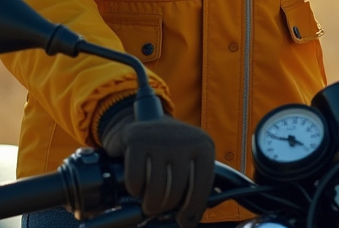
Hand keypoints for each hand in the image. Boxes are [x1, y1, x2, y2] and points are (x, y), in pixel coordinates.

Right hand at [99, 109, 214, 227]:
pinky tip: (138, 183)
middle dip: (165, 206)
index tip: (184, 221)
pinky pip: (135, 180)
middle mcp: (185, 139)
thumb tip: (190, 220)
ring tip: (149, 201)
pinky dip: (134, 188)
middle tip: (158, 207)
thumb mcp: (190, 160)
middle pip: (176, 191)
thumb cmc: (170, 149)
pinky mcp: (136, 139)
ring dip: (150, 203)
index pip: (201, 187)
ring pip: (156, 189)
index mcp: (204, 146)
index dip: (192, 209)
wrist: (143, 121)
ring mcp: (160, 138)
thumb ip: (195, 184)